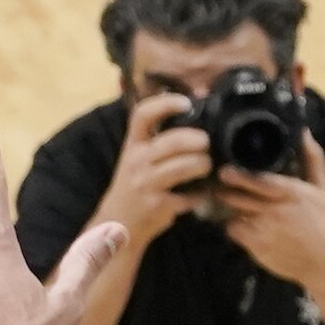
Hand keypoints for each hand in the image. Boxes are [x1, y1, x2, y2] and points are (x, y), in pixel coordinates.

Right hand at [99, 92, 214, 246]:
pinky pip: (187, 196)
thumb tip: (196, 103)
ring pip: (183, 167)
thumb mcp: (139, 156)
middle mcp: (137, 161)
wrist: (118, 222)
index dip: (165, 104)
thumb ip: (160, 135)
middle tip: (206, 143)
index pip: (142, 115)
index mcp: (133, 144)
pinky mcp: (157, 205)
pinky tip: (201, 192)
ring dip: (202, 164)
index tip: (186, 103)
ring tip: (206, 166)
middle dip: (198, 140)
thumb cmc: (135, 183)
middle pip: (172, 142)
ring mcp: (146, 184)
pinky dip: (200, 194)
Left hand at [208, 164, 324, 296]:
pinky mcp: (258, 248)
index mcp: (291, 193)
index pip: (260, 181)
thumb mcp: (322, 190)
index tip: (225, 170)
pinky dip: (234, 226)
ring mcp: (265, 231)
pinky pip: (236, 233)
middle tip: (217, 184)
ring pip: (234, 215)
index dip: (239, 175)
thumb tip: (305, 132)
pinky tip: (239, 222)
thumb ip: (313, 160)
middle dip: (225, 190)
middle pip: (240, 198)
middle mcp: (276, 211)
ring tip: (224, 203)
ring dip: (229, 209)